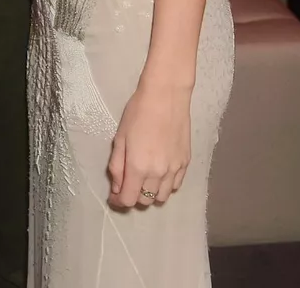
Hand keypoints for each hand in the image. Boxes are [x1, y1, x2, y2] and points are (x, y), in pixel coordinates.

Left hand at [108, 80, 192, 208]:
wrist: (166, 97)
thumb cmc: (137, 113)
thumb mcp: (119, 139)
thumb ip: (117, 166)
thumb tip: (117, 188)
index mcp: (138, 167)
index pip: (128, 199)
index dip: (118, 201)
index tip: (113, 196)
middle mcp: (158, 173)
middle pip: (145, 201)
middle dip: (133, 196)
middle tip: (127, 184)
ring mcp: (175, 169)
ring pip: (163, 197)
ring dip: (151, 193)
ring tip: (144, 179)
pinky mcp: (186, 162)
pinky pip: (176, 185)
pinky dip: (166, 185)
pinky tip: (159, 173)